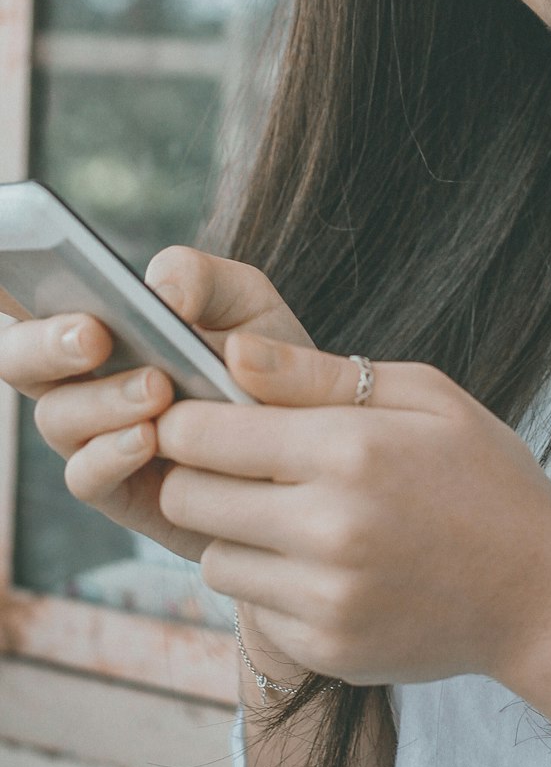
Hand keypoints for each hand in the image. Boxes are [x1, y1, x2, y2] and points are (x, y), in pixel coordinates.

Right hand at [0, 247, 314, 562]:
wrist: (305, 439)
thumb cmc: (263, 361)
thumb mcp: (245, 301)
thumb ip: (200, 278)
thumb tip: (159, 294)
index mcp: (101, 320)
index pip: (33, 298)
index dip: (20, 288)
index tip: (53, 282)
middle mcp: (83, 376)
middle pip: (20, 358)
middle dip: (45, 345)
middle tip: (94, 337)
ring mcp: (94, 434)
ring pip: (56, 416)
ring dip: (102, 399)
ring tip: (157, 389)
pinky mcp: (116, 489)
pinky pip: (86, 475)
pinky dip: (112, 453)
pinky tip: (151, 438)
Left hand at [155, 336, 550, 687]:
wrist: (543, 593)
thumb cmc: (484, 477)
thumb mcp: (424, 396)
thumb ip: (318, 373)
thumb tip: (233, 350)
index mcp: (349, 449)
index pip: (198, 433)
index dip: (189, 419)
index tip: (208, 419)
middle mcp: (327, 527)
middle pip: (186, 499)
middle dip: (202, 476)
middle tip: (249, 469)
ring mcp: (324, 598)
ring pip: (213, 559)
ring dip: (238, 535)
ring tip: (299, 519)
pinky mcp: (326, 650)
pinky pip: (255, 611)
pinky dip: (277, 587)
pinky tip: (332, 569)